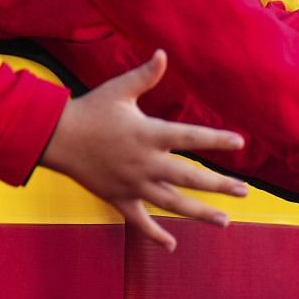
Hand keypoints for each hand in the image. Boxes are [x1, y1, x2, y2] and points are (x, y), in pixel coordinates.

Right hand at [42, 51, 248, 249]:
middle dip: (219, 185)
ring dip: (200, 214)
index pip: (189, 137)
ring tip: (225, 221)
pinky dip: (155, 234)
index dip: (215, 140)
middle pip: (189, 177)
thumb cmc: (89, 110)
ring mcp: (133, 184)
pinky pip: (140, 221)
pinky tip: (172, 245)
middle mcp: (144, 163)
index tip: (240, 143)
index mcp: (148, 134)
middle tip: (244, 191)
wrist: (54, 137)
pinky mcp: (119, 198)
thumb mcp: (118, 90)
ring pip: (172, 204)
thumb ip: (145, 76)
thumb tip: (163, 53)